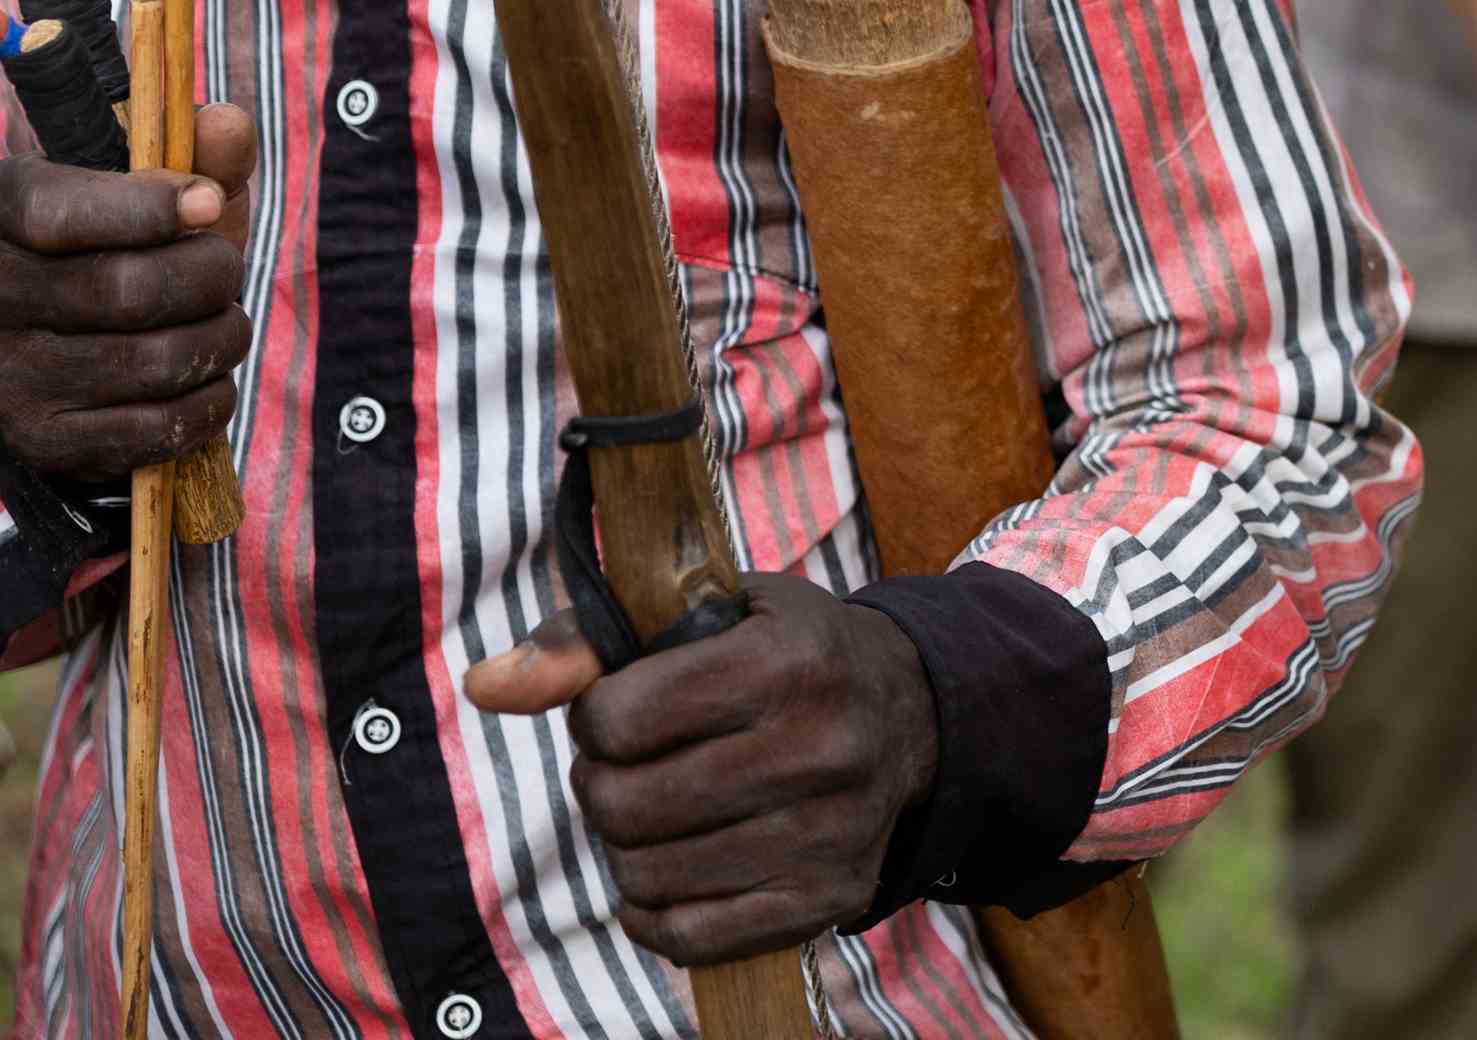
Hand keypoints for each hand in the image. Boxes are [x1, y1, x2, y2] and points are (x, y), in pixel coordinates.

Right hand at [0, 102, 258, 478]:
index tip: (208, 203)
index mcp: (4, 213)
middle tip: (223, 272)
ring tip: (219, 320)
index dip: (149, 208)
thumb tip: (226, 125)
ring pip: (159, 360)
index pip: (64, 213)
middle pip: (133, 290)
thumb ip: (196, 152)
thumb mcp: (149, 188)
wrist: (58, 344)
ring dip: (222, 338)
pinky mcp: (45, 439)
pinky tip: (203, 375)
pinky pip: (159, 428)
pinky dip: (210, 399)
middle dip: (212, 276)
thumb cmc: (120, 246)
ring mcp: (11, 376)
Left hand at [464, 572, 939, 964]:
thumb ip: (591, 642)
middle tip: (633, 766)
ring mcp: (829, 833)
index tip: (626, 707)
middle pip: (623, 805)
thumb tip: (485, 686)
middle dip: (604, 785)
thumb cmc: (789, 653)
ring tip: (660, 812)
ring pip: (645, 876)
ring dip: (628, 847)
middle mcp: (820, 747)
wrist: (919, 715)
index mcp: (789, 661)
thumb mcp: (712, 612)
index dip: (599, 715)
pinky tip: (676, 869)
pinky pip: (686, 936)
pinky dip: (656, 909)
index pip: (617, 718)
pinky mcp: (828, 899)